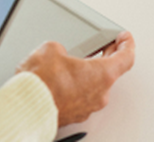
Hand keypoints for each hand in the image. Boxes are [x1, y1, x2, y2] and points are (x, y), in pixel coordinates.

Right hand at [16, 31, 134, 127]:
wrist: (26, 106)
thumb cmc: (42, 83)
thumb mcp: (51, 49)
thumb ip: (61, 48)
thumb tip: (56, 53)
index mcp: (102, 74)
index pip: (126, 57)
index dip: (127, 44)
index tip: (125, 38)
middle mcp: (100, 94)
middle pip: (111, 73)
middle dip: (106, 57)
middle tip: (104, 47)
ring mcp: (88, 108)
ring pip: (93, 87)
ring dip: (86, 75)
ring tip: (73, 64)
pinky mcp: (74, 116)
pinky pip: (79, 99)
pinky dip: (74, 89)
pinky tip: (61, 82)